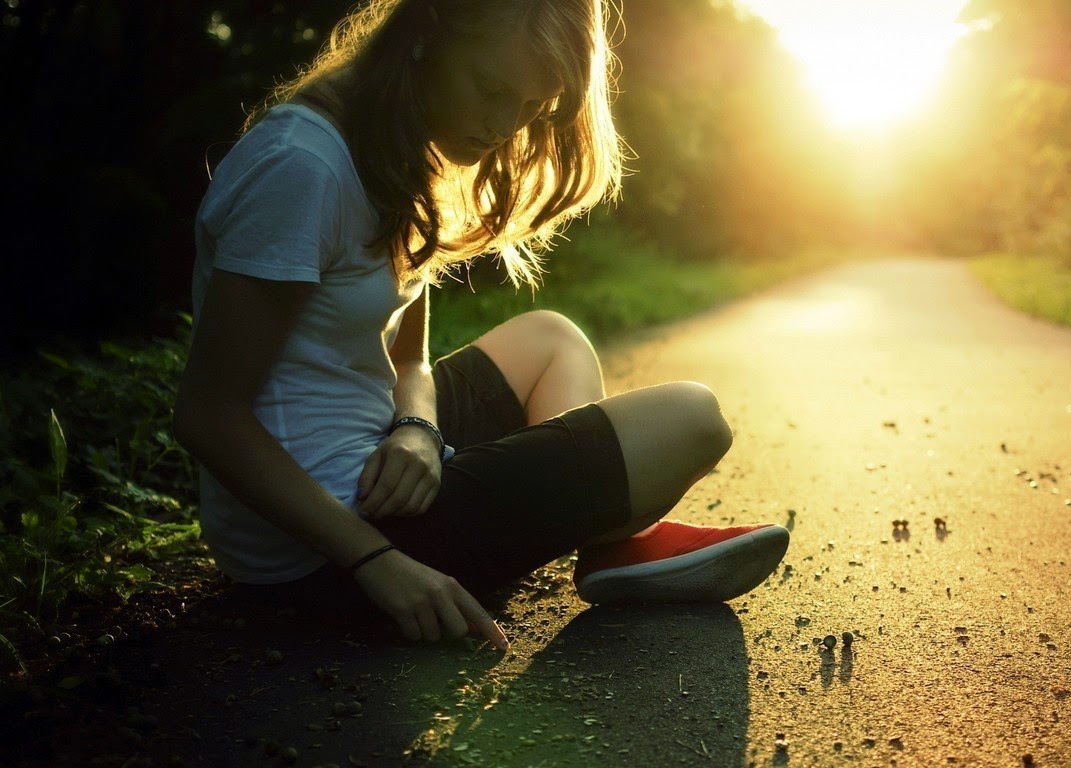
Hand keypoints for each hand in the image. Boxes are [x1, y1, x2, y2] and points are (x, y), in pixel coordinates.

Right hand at [353, 549, 508, 649]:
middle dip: (448, 633)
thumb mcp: (437, 584)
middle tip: (434, 621)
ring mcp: (421, 601)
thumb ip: (455, 604)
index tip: (504, 647)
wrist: (379, 560)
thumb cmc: (411, 575)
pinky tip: (402, 615)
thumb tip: (472, 627)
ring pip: (433, 636)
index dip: (492, 631)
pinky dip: (408, 631)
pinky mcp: (403, 609)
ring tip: (413, 612)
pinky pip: (413, 636)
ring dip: (423, 630)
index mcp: (452, 586)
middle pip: (458, 631)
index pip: (478, 612)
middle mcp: (440, 593)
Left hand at [358, 427, 440, 518]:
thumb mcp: (376, 455)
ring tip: (383, 512)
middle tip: (371, 515)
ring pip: (411, 506)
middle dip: (382, 511)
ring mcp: (430, 476)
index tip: (363, 511)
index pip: (386, 486)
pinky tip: (397, 509)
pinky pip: (422, 508)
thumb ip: (367, 476)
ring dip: (394, 514)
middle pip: (399, 498)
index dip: (373, 502)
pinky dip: (407, 513)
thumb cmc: (395, 447)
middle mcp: (418, 465)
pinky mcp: (437, 485)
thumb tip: (362, 498)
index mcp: (400, 454)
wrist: (422, 438)